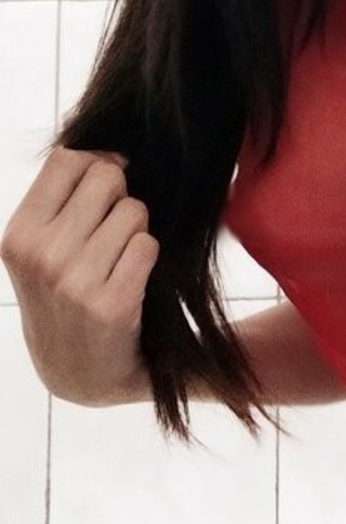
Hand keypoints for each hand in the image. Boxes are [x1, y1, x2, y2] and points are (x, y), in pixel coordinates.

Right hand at [0, 146, 158, 404]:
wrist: (78, 373)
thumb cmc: (63, 297)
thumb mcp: (39, 250)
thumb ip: (61, 199)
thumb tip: (106, 150)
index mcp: (19, 234)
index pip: (68, 160)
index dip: (96, 166)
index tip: (102, 191)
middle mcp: (41, 254)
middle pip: (108, 177)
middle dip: (120, 198)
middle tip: (111, 234)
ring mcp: (74, 281)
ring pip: (134, 211)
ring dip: (137, 232)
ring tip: (118, 263)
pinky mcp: (111, 303)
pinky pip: (148, 245)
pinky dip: (148, 259)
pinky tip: (131, 282)